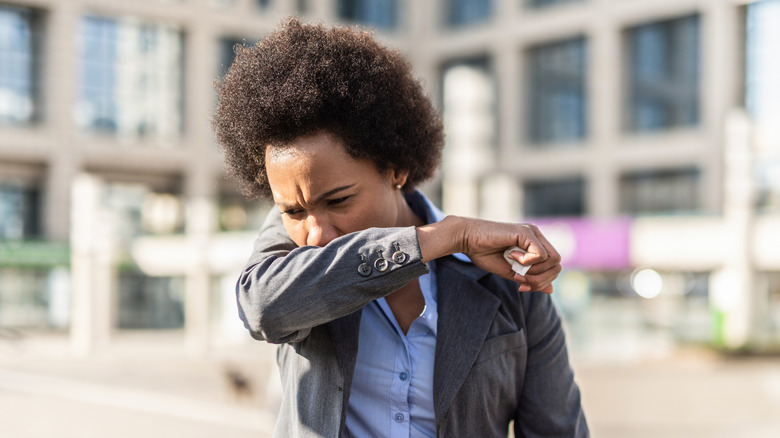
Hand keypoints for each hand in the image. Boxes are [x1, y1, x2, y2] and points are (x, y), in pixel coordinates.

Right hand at [418, 216, 560, 293]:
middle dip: (539, 280)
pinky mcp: (526, 232)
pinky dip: (526, 262)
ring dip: (533, 271)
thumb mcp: (511, 272)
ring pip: (552, 260)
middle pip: (556, 265)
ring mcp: (532, 233)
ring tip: (514, 268)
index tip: (520, 286)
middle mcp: (537, 237)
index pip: (553, 267)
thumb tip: (551, 290)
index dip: (541, 281)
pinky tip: (511, 256)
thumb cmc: (484, 254)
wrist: (467, 240)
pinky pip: (540, 255)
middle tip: (519, 281)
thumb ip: (530, 279)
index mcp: (535, 245)